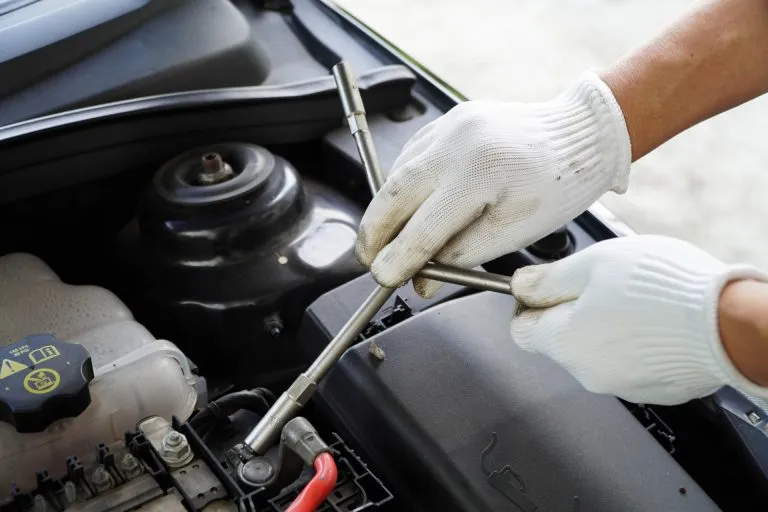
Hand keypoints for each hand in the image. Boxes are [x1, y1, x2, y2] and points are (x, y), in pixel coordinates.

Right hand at [356, 73, 630, 297]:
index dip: (400, 258)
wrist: (577, 134)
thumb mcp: (516, 230)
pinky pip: (411, 156)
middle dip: (375, 232)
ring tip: (383, 239)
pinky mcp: (449, 120)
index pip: (424, 227)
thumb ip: (464, 254)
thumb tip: (424, 278)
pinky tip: (403, 205)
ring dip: (384, 209)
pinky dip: (401, 184)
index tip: (385, 277)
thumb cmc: (557, 184)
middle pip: (394, 194)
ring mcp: (449, 127)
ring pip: (397, 174)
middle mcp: (457, 143)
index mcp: (480, 173)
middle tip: (368, 259)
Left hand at [510, 235, 767, 404]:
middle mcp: (587, 373)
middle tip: (604, 283)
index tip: (549, 286)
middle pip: (562, 340)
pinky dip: (638, 343)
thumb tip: (520, 286)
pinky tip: (660, 321)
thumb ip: (549, 278)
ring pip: (598, 352)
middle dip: (574, 312)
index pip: (521, 331)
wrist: (730, 323)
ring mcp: (623, 386)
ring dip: (608, 327)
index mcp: (564, 342)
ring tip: (639, 299)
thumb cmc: (661, 289)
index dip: (530, 304)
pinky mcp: (655, 390)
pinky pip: (632, 363)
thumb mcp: (593, 264)